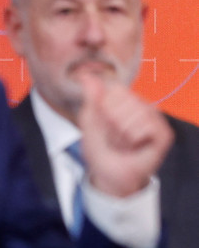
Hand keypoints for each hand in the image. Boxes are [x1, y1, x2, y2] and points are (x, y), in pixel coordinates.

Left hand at [78, 71, 172, 197]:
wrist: (107, 172)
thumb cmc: (99, 146)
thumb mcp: (89, 118)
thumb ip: (90, 96)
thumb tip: (85, 74)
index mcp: (125, 99)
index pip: (116, 89)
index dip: (104, 107)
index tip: (103, 121)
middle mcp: (142, 105)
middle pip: (124, 101)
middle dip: (112, 123)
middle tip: (114, 135)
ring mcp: (155, 119)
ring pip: (135, 114)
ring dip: (122, 133)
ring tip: (123, 143)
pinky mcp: (163, 134)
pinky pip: (146, 127)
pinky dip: (134, 139)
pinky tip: (135, 146)